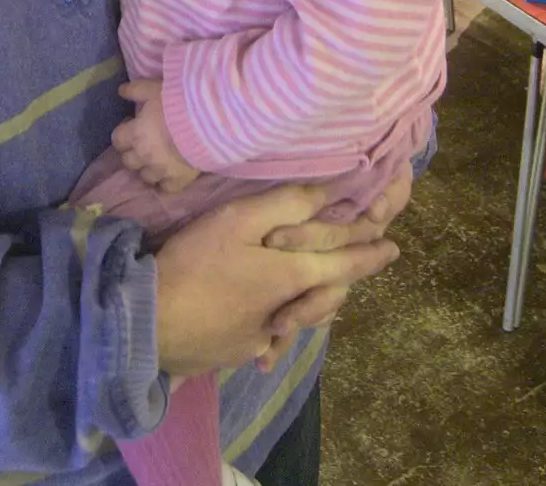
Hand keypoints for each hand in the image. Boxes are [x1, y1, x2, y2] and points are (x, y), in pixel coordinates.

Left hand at [112, 80, 198, 192]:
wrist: (207, 121)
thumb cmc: (177, 102)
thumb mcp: (152, 89)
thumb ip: (135, 90)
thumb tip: (121, 91)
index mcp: (135, 134)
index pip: (118, 140)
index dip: (124, 133)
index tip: (133, 126)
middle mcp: (144, 156)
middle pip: (128, 162)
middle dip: (133, 153)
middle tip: (143, 143)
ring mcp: (160, 171)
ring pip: (145, 177)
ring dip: (148, 169)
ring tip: (157, 160)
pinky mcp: (178, 180)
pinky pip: (166, 189)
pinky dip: (165, 183)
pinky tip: (169, 175)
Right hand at [155, 184, 400, 377]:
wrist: (150, 324)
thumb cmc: (195, 263)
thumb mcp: (237, 219)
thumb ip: (285, 205)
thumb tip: (327, 193)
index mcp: (292, 275)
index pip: (344, 262)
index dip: (370, 253)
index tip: (394, 248)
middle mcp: (288, 311)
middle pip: (329, 294)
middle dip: (348, 276)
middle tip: (360, 263)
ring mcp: (264, 337)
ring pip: (305, 318)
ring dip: (319, 301)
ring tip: (323, 290)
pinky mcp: (240, 352)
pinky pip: (275, 336)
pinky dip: (283, 323)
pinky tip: (271, 321)